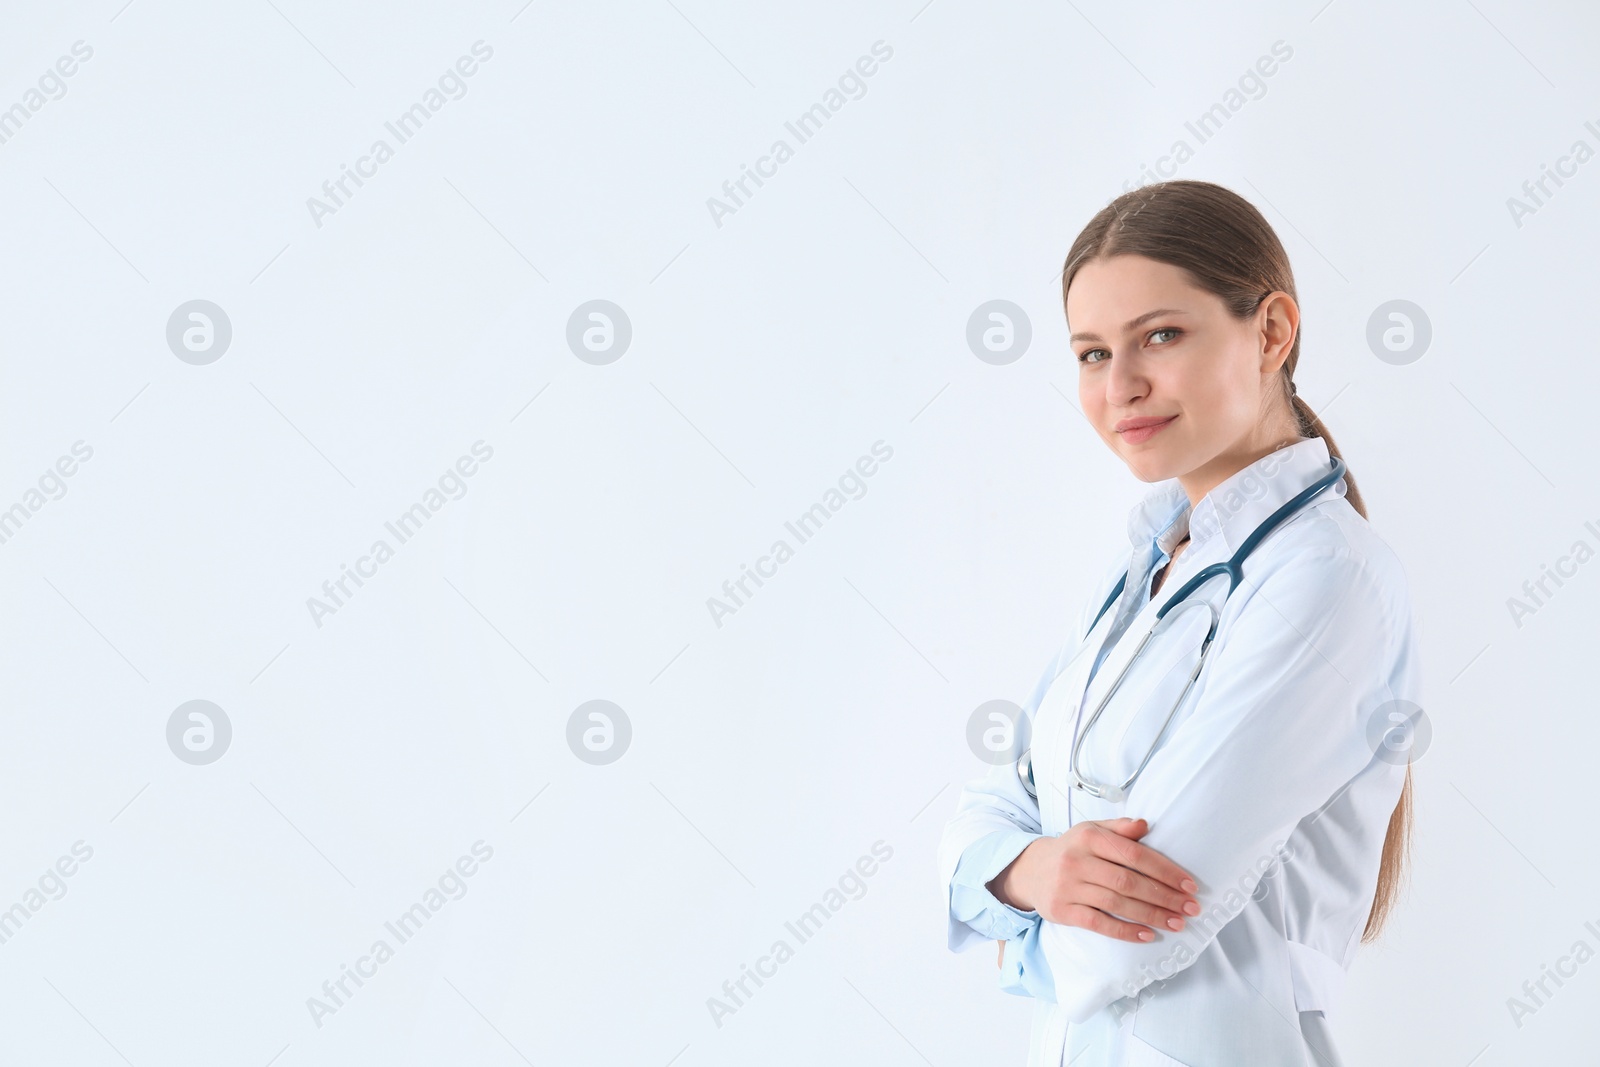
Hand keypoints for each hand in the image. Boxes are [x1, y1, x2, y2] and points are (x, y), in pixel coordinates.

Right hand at [987, 818, 1199, 942]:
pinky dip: (1125, 931)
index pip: (1134, 854)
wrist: (1030, 870)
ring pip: (1117, 903)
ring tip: (1177, 923)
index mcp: (1089, 838)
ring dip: (1151, 915)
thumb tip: (1145, 825)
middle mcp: (1077, 861)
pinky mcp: (1062, 910)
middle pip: (1128, 881)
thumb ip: (1119, 828)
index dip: (1164, 870)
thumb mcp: (1091, 831)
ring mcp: (1068, 887)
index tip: (1189, 885)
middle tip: (1190, 908)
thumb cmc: (1072, 850)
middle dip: (1164, 896)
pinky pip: (1098, 923)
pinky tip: (1147, 935)